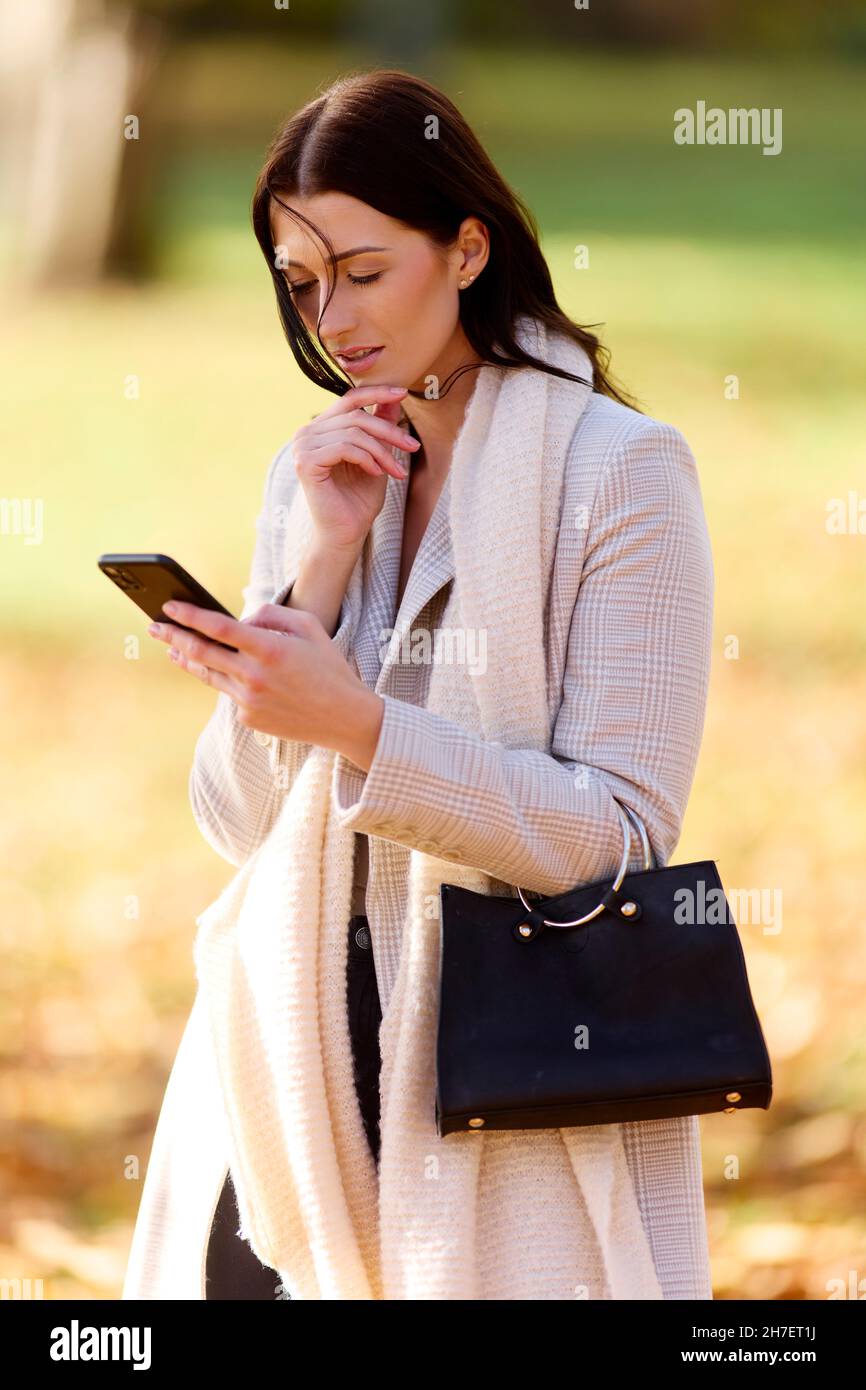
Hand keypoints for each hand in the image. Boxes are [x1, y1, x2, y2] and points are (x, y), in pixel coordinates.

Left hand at [148, 599, 384, 768]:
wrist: (345, 717)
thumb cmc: (329, 667)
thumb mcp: (309, 626)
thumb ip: (271, 615)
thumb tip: (240, 620)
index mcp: (270, 649)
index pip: (218, 628)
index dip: (189, 616)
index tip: (169, 606)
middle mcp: (254, 676)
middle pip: (201, 653)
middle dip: (173, 636)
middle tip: (154, 626)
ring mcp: (249, 701)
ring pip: (208, 675)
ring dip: (186, 660)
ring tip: (171, 648)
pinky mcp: (248, 719)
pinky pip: (230, 694)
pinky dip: (228, 681)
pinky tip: (228, 674)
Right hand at [291, 383, 419, 551]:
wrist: (346, 533)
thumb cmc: (359, 499)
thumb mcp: (377, 456)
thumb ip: (380, 427)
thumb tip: (395, 397)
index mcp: (321, 428)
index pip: (349, 399)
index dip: (376, 392)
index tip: (403, 392)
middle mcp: (307, 433)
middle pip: (356, 416)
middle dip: (389, 431)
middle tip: (412, 447)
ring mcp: (303, 446)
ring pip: (354, 432)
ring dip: (382, 451)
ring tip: (395, 470)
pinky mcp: (305, 462)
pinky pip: (345, 447)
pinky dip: (367, 459)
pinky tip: (376, 474)